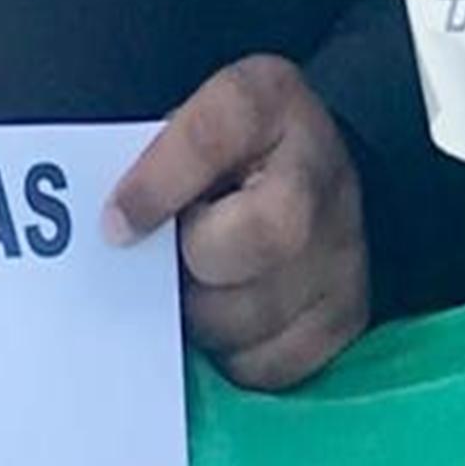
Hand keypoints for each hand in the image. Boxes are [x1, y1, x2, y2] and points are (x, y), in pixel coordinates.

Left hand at [106, 51, 369, 392]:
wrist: (308, 177)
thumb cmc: (223, 158)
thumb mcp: (183, 127)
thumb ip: (147, 161)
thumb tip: (116, 236)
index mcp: (270, 102)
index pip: (213, 137)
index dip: (160, 186)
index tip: (117, 227)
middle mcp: (321, 172)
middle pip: (257, 239)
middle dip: (196, 263)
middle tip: (174, 262)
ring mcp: (345, 248)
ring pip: (253, 316)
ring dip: (205, 316)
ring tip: (200, 288)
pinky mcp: (348, 314)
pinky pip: (271, 363)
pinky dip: (234, 354)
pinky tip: (229, 321)